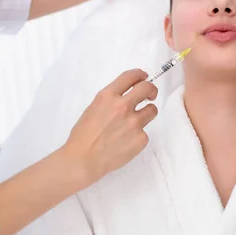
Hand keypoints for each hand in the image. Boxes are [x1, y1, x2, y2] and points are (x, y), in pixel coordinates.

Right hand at [61, 69, 158, 184]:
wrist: (83, 159)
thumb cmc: (83, 135)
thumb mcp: (93, 108)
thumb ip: (110, 100)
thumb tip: (125, 97)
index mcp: (108, 96)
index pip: (131, 76)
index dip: (140, 75)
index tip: (144, 77)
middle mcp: (123, 106)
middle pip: (147, 88)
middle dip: (152, 90)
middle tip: (150, 96)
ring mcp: (134, 122)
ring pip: (152, 110)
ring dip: (146, 113)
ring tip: (133, 124)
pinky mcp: (141, 138)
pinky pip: (144, 133)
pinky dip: (137, 136)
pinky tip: (125, 143)